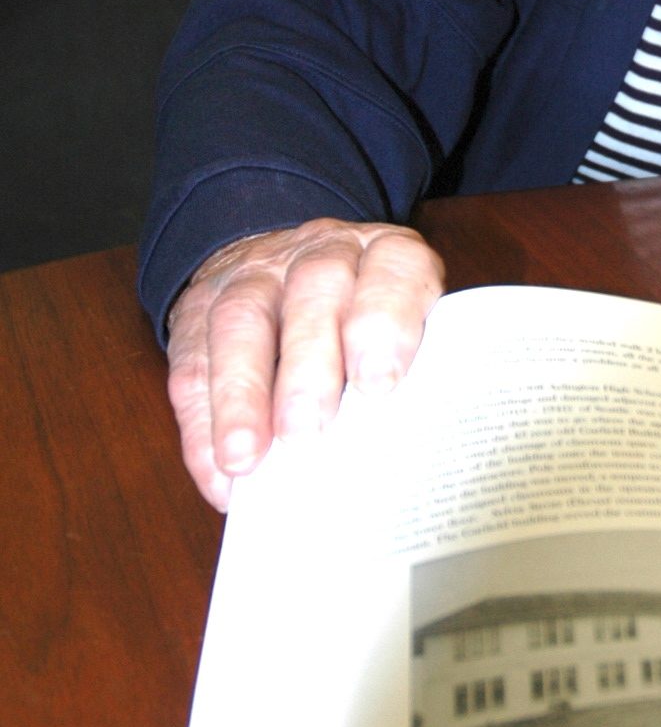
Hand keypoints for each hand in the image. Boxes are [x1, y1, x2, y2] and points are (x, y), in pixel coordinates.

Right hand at [166, 219, 444, 509]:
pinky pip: (192, 362)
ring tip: (245, 457)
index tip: (379, 382)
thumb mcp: (400, 327)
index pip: (392, 266)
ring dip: (240, 395)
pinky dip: (202, 424)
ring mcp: (255, 276)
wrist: (283, 267)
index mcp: (383, 254)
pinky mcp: (199, 308)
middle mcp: (320, 254)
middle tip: (307, 429)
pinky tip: (217, 472)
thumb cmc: (362, 323)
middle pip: (313, 291)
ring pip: (241, 320)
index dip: (385, 319)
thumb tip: (396, 451)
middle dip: (308, 365)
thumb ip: (402, 369)